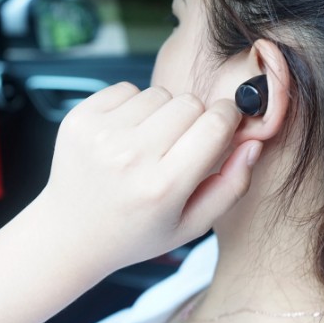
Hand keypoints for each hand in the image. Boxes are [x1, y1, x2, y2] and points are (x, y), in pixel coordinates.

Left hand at [38, 82, 261, 275]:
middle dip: (194, 118)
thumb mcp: (192, 225)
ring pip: (159, 92)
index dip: (226, 120)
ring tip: (148, 144)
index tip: (221, 129)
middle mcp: (130, 157)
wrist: (69, 234)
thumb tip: (253, 142)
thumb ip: (231, 186)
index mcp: (163, 187)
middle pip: (190, 103)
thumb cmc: (137, 232)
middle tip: (179, 145)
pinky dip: (132, 106)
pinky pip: (127, 88)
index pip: (215, 123)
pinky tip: (124, 136)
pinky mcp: (80, 119)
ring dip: (161, 113)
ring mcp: (101, 135)